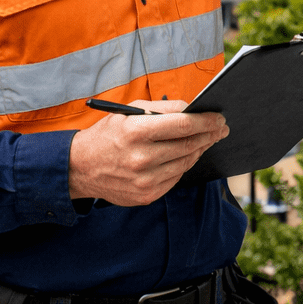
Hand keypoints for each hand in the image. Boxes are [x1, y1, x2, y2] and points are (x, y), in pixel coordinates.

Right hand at [68, 100, 228, 205]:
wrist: (80, 168)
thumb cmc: (109, 134)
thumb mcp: (130, 112)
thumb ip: (163, 108)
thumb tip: (193, 108)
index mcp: (136, 132)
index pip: (184, 125)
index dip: (207, 121)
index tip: (219, 117)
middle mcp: (141, 158)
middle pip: (189, 145)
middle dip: (210, 135)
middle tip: (221, 128)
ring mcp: (144, 180)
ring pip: (186, 162)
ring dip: (200, 149)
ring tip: (207, 139)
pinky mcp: (146, 195)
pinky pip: (175, 178)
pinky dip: (184, 164)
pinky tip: (187, 155)